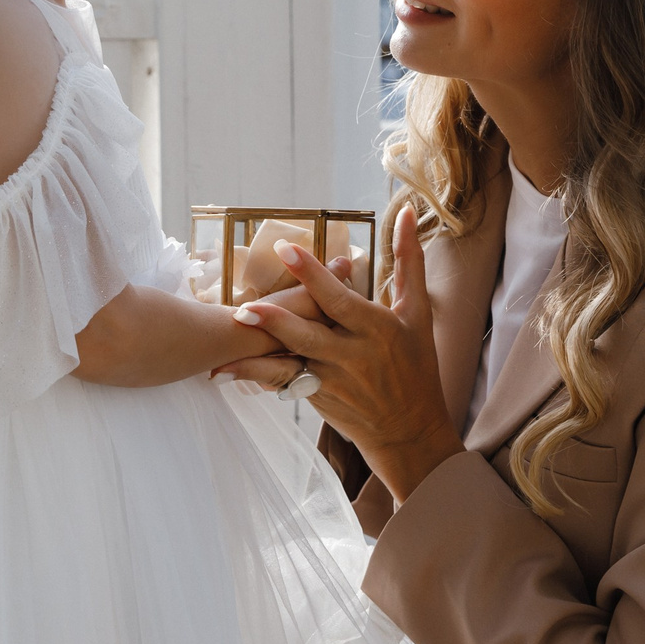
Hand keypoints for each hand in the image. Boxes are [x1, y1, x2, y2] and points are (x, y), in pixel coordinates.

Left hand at [229, 209, 464, 501]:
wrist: (409, 430)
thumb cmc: (417, 364)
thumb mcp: (418, 313)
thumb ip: (408, 261)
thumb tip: (407, 213)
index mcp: (377, 330)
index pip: (339, 300)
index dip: (312, 275)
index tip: (285, 249)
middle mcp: (352, 356)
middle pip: (309, 335)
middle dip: (276, 320)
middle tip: (244, 305)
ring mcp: (331, 380)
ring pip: (289, 363)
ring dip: (256, 352)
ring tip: (231, 335)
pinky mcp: (316, 397)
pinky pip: (282, 382)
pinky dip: (255, 375)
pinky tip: (225, 369)